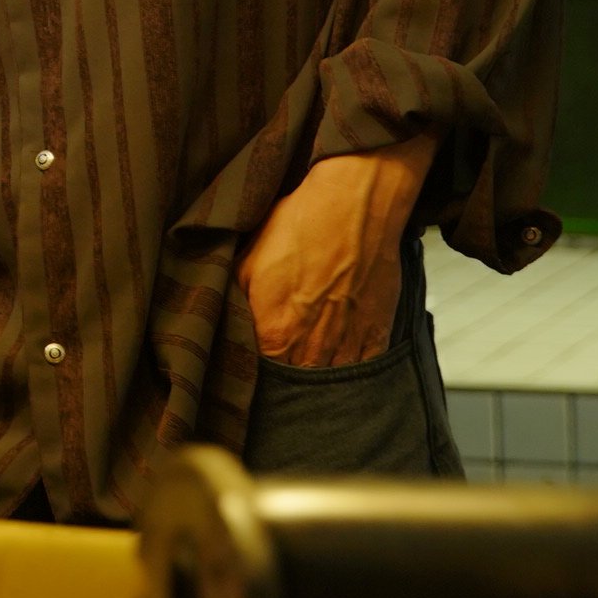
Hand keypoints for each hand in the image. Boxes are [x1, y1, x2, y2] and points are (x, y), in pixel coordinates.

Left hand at [239, 136, 433, 366]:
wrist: (353, 208)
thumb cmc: (298, 228)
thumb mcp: (245, 263)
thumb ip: (233, 303)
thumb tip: (219, 328)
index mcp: (274, 335)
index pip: (257, 379)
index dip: (252, 379)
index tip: (247, 377)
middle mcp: (312, 350)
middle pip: (295, 388)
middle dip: (284, 389)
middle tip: (277, 381)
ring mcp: (349, 347)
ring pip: (329, 387)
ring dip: (316, 385)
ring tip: (306, 378)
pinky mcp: (377, 336)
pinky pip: (362, 372)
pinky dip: (349, 375)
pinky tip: (337, 367)